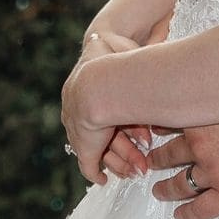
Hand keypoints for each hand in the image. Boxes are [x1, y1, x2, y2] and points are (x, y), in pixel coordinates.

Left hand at [61, 29, 138, 183]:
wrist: (100, 85)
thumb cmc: (114, 63)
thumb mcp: (115, 50)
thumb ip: (119, 49)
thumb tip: (121, 39)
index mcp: (80, 92)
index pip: (102, 113)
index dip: (123, 124)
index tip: (140, 134)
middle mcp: (77, 115)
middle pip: (101, 136)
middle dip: (123, 149)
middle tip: (141, 159)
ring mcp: (79, 133)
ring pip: (99, 153)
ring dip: (119, 162)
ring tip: (137, 171)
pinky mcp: (84, 149)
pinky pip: (90, 167)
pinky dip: (97, 172)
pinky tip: (104, 179)